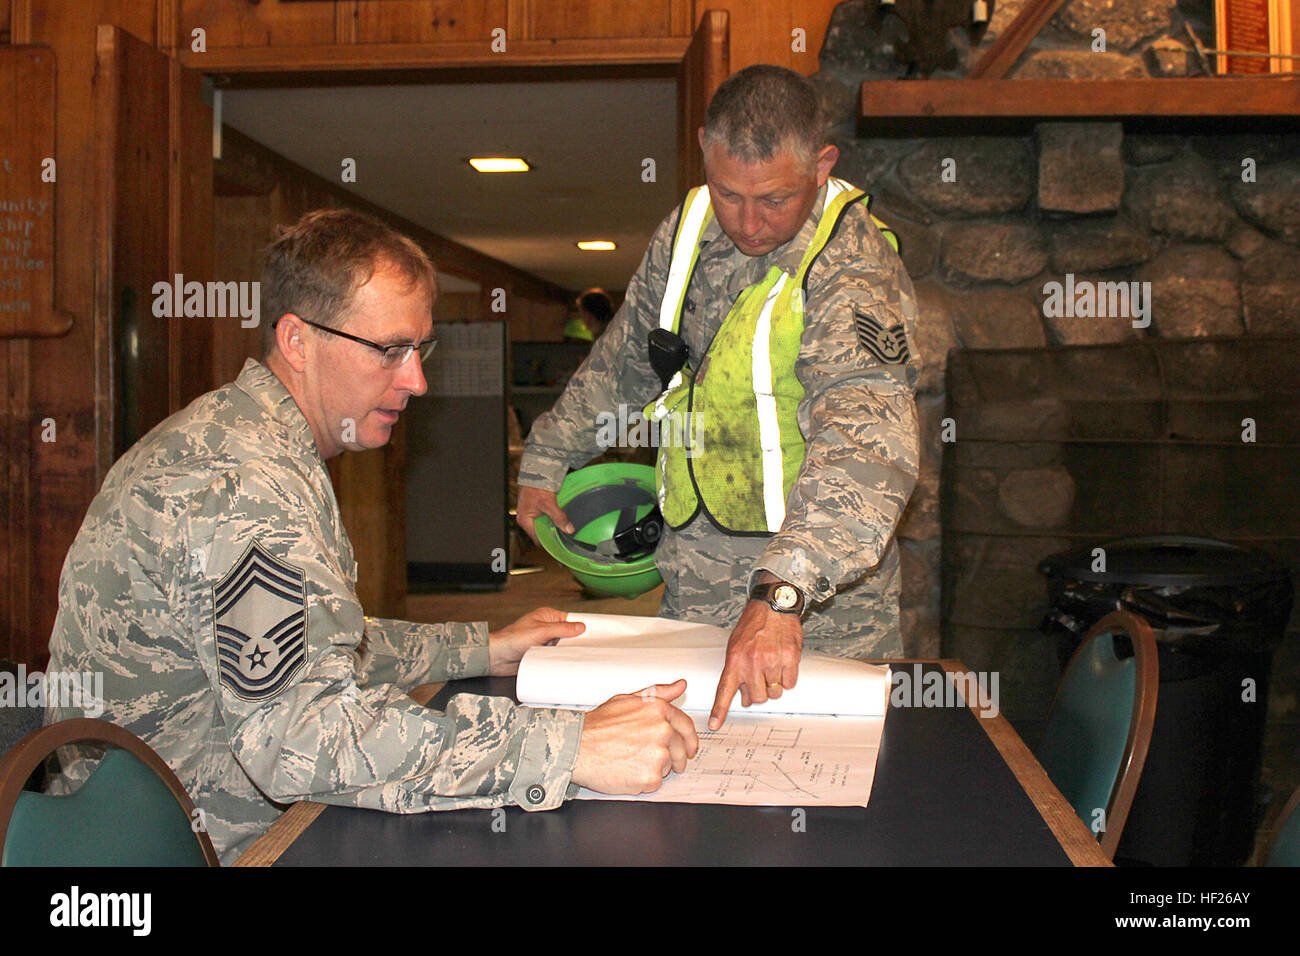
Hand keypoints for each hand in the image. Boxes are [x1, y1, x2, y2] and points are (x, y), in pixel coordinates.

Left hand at [487, 607, 584, 675]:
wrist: (495, 657)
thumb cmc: (510, 639)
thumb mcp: (540, 632)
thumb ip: (561, 629)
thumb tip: (580, 627)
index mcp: (547, 616)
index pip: (570, 619)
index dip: (582, 626)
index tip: (596, 632)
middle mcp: (547, 628)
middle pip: (569, 635)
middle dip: (577, 641)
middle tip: (591, 649)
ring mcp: (544, 642)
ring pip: (563, 647)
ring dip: (568, 652)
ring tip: (580, 657)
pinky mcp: (541, 655)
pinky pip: (555, 657)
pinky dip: (560, 660)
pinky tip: (567, 664)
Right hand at [516, 485, 573, 545]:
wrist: (535, 471)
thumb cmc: (536, 487)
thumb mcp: (549, 504)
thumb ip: (559, 517)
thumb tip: (569, 530)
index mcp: (525, 521)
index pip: (538, 540)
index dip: (550, 543)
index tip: (562, 544)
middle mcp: (525, 519)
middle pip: (541, 533)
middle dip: (552, 535)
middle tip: (565, 537)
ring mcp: (530, 513)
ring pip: (543, 525)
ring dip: (553, 526)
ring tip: (564, 528)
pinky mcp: (535, 508)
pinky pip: (544, 518)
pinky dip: (552, 519)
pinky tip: (560, 518)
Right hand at [571, 679, 699, 793]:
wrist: (577, 748)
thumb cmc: (597, 726)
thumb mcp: (628, 700)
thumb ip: (659, 693)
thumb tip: (680, 686)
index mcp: (659, 710)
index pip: (686, 726)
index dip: (690, 739)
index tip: (689, 748)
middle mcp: (662, 731)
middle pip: (680, 750)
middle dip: (674, 758)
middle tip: (656, 760)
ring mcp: (658, 755)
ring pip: (667, 766)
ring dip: (654, 767)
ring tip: (631, 760)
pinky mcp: (650, 777)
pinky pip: (655, 783)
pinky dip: (644, 781)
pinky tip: (627, 771)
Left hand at [708, 600, 802, 729]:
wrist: (772, 605)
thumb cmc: (753, 626)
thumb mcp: (735, 646)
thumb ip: (738, 672)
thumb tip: (745, 698)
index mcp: (735, 659)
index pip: (725, 690)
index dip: (720, 710)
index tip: (715, 725)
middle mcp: (752, 662)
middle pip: (757, 697)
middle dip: (758, 692)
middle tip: (760, 678)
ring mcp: (772, 660)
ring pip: (775, 692)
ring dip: (774, 684)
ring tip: (771, 666)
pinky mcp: (790, 658)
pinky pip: (790, 683)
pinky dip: (787, 677)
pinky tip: (782, 663)